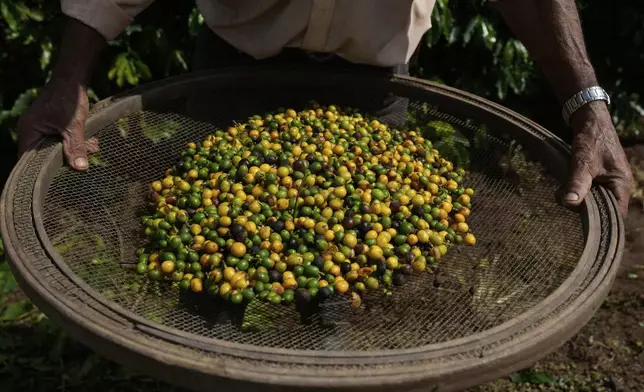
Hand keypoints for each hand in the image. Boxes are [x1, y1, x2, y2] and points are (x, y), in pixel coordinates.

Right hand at [17, 78, 98, 170]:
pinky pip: (61, 139)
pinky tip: (91, 141)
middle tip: (84, 159)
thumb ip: (76, 148)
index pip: (28, 159)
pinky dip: (75, 141)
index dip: (42, 170)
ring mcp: (41, 127)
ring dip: (74, 149)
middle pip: (44, 155)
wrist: (73, 79)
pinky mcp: (52, 124)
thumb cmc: (69, 100)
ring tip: (92, 146)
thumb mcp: (75, 127)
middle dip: (66, 158)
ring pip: (56, 147)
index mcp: (29, 131)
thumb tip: (80, 168)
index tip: (58, 175)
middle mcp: (31, 130)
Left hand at [563, 101, 632, 215]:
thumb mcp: (583, 162)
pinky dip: (577, 191)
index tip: (582, 223)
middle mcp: (618, 187)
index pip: (617, 216)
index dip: (601, 223)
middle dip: (584, 209)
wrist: (590, 121)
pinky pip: (589, 192)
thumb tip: (570, 203)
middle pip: (603, 211)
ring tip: (564, 191)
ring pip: (594, 202)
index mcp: (621, 185)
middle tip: (567, 200)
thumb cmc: (592, 140)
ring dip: (578, 199)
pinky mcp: (599, 179)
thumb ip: (577, 183)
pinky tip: (567, 187)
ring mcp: (609, 183)